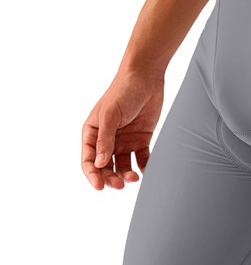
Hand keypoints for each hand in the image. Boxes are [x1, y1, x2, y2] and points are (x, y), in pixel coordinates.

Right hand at [81, 71, 164, 189]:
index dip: (92, 175)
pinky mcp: (141, 139)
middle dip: (111, 178)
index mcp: (93, 132)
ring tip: (135, 177)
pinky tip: (147, 171)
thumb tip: (100, 164)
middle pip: (106, 166)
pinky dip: (144, 166)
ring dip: (127, 174)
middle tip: (121, 185)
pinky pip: (142, 158)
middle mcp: (107, 139)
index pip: (89, 160)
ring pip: (123, 165)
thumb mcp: (111, 114)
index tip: (100, 187)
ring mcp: (125, 140)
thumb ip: (105, 139)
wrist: (147, 77)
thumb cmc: (123, 91)